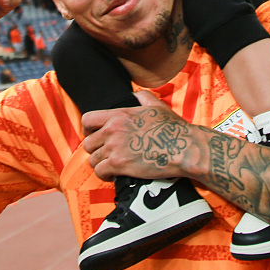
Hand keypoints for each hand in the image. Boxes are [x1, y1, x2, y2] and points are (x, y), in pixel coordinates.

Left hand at [81, 91, 195, 180]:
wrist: (182, 148)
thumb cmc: (173, 128)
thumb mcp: (157, 106)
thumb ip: (142, 97)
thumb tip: (135, 94)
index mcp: (119, 115)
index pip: (88, 119)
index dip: (87, 129)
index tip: (92, 135)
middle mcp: (113, 130)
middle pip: (88, 143)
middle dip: (95, 150)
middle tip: (105, 155)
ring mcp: (114, 147)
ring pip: (93, 159)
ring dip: (101, 164)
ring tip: (111, 166)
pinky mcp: (119, 165)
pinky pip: (100, 171)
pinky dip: (105, 175)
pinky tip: (113, 175)